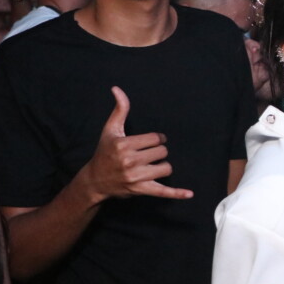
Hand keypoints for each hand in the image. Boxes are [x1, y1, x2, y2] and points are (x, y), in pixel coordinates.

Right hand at [85, 87, 192, 201]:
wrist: (95, 180)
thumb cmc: (104, 152)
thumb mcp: (110, 130)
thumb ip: (119, 110)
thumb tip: (117, 89)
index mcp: (123, 145)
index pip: (156, 139)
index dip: (156, 139)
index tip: (150, 142)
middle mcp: (130, 162)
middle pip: (163, 152)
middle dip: (158, 152)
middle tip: (146, 155)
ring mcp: (136, 178)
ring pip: (166, 168)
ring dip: (162, 166)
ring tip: (150, 166)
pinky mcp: (141, 190)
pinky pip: (163, 192)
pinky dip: (176, 193)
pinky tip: (189, 194)